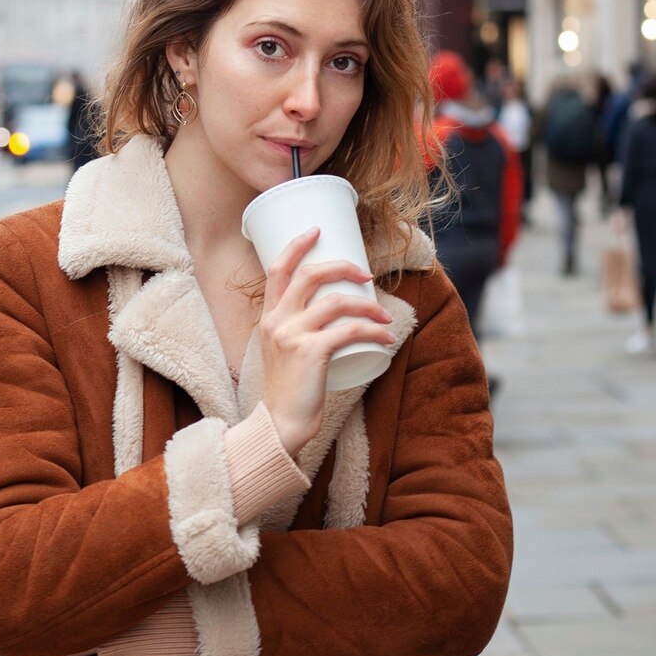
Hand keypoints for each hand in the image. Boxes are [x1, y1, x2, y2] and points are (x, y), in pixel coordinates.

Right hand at [259, 228, 394, 457]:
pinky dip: (374, 332)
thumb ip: (298, 333)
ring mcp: (292, 335)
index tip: (316, 231)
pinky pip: (350, 331)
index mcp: (268, 318)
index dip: (296, 246)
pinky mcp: (311, 352)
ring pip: (337, 302)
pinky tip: (387, 339)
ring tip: (384, 317)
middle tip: (366, 273)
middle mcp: (276, 321)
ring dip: (368, 306)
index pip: (276, 270)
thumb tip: (334, 320)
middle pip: (309, 275)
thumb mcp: (283, 354)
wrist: (280, 424)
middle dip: (342, 267)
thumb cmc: (288, 391)